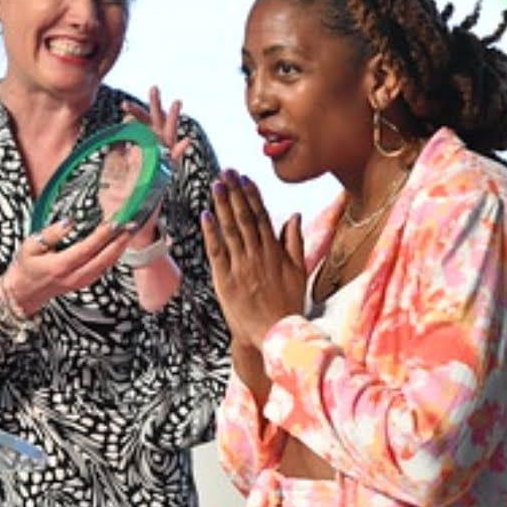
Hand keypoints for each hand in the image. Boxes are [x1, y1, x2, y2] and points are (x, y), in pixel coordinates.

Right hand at [3, 217, 133, 315]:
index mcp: (60, 266)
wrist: (24, 292)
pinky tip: (120, 244)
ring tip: (130, 231)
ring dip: (120, 247)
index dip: (102, 236)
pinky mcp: (85, 282)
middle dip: (120, 241)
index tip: (115, 222)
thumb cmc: (25, 267)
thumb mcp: (30, 245)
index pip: (86, 249)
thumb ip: (51, 233)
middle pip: (103, 259)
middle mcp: (74, 276)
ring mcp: (81, 282)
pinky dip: (114, 255)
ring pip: (107, 265)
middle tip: (132, 224)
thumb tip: (70, 222)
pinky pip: (104, 268)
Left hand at [121, 84, 191, 166]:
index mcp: (144, 134)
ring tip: (177, 102)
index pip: (140, 118)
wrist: (132, 195)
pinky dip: (181, 149)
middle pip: (156, 117)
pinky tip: (187, 140)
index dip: (134, 111)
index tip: (124, 106)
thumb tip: (121, 127)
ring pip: (170, 130)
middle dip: (155, 103)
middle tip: (154, 88)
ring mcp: (164, 149)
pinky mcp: (169, 163)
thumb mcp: (116, 156)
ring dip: (173, 116)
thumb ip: (117, 143)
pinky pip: (176, 155)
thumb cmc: (123, 172)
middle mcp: (156, 138)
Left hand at [201, 170, 306, 346]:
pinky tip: (206, 214)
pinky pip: (217, 251)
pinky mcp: (225, 280)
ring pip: (230, 229)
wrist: (274, 334)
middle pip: (244, 218)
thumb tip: (294, 215)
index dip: (252, 196)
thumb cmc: (288, 305)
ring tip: (216, 184)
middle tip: (227, 172)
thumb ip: (295, 242)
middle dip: (235, 193)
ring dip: (223, 205)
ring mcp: (241, 266)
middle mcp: (257, 255)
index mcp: (275, 252)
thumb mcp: (299, 272)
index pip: (261, 217)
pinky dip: (211, 232)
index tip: (245, 178)